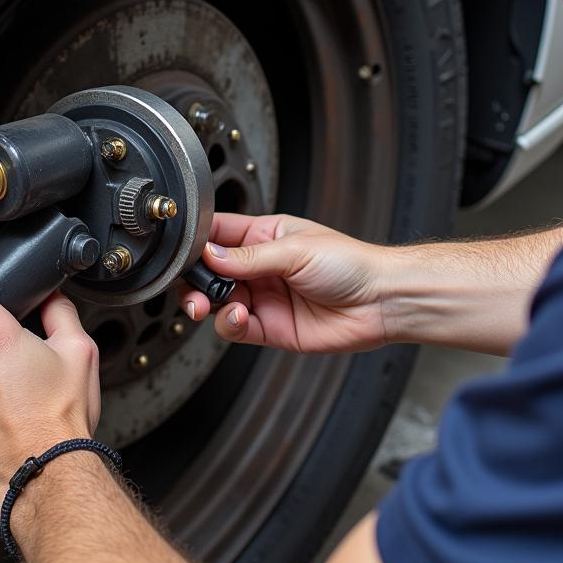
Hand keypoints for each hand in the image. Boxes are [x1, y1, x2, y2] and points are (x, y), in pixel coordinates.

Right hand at [179, 213, 390, 352]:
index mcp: (264, 237)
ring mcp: (263, 298)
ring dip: (208, 304)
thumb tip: (210, 254)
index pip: (218, 234)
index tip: (183, 251)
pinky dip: (229, 324)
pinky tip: (240, 316)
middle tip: (192, 288)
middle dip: (195, 280)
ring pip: (218, 302)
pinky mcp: (269, 327)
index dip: (197, 242)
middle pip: (211, 273)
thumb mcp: (295, 250)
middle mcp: (260, 267)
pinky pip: (236, 328)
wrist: (380, 301)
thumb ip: (249, 256)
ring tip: (212, 304)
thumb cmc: (351, 264)